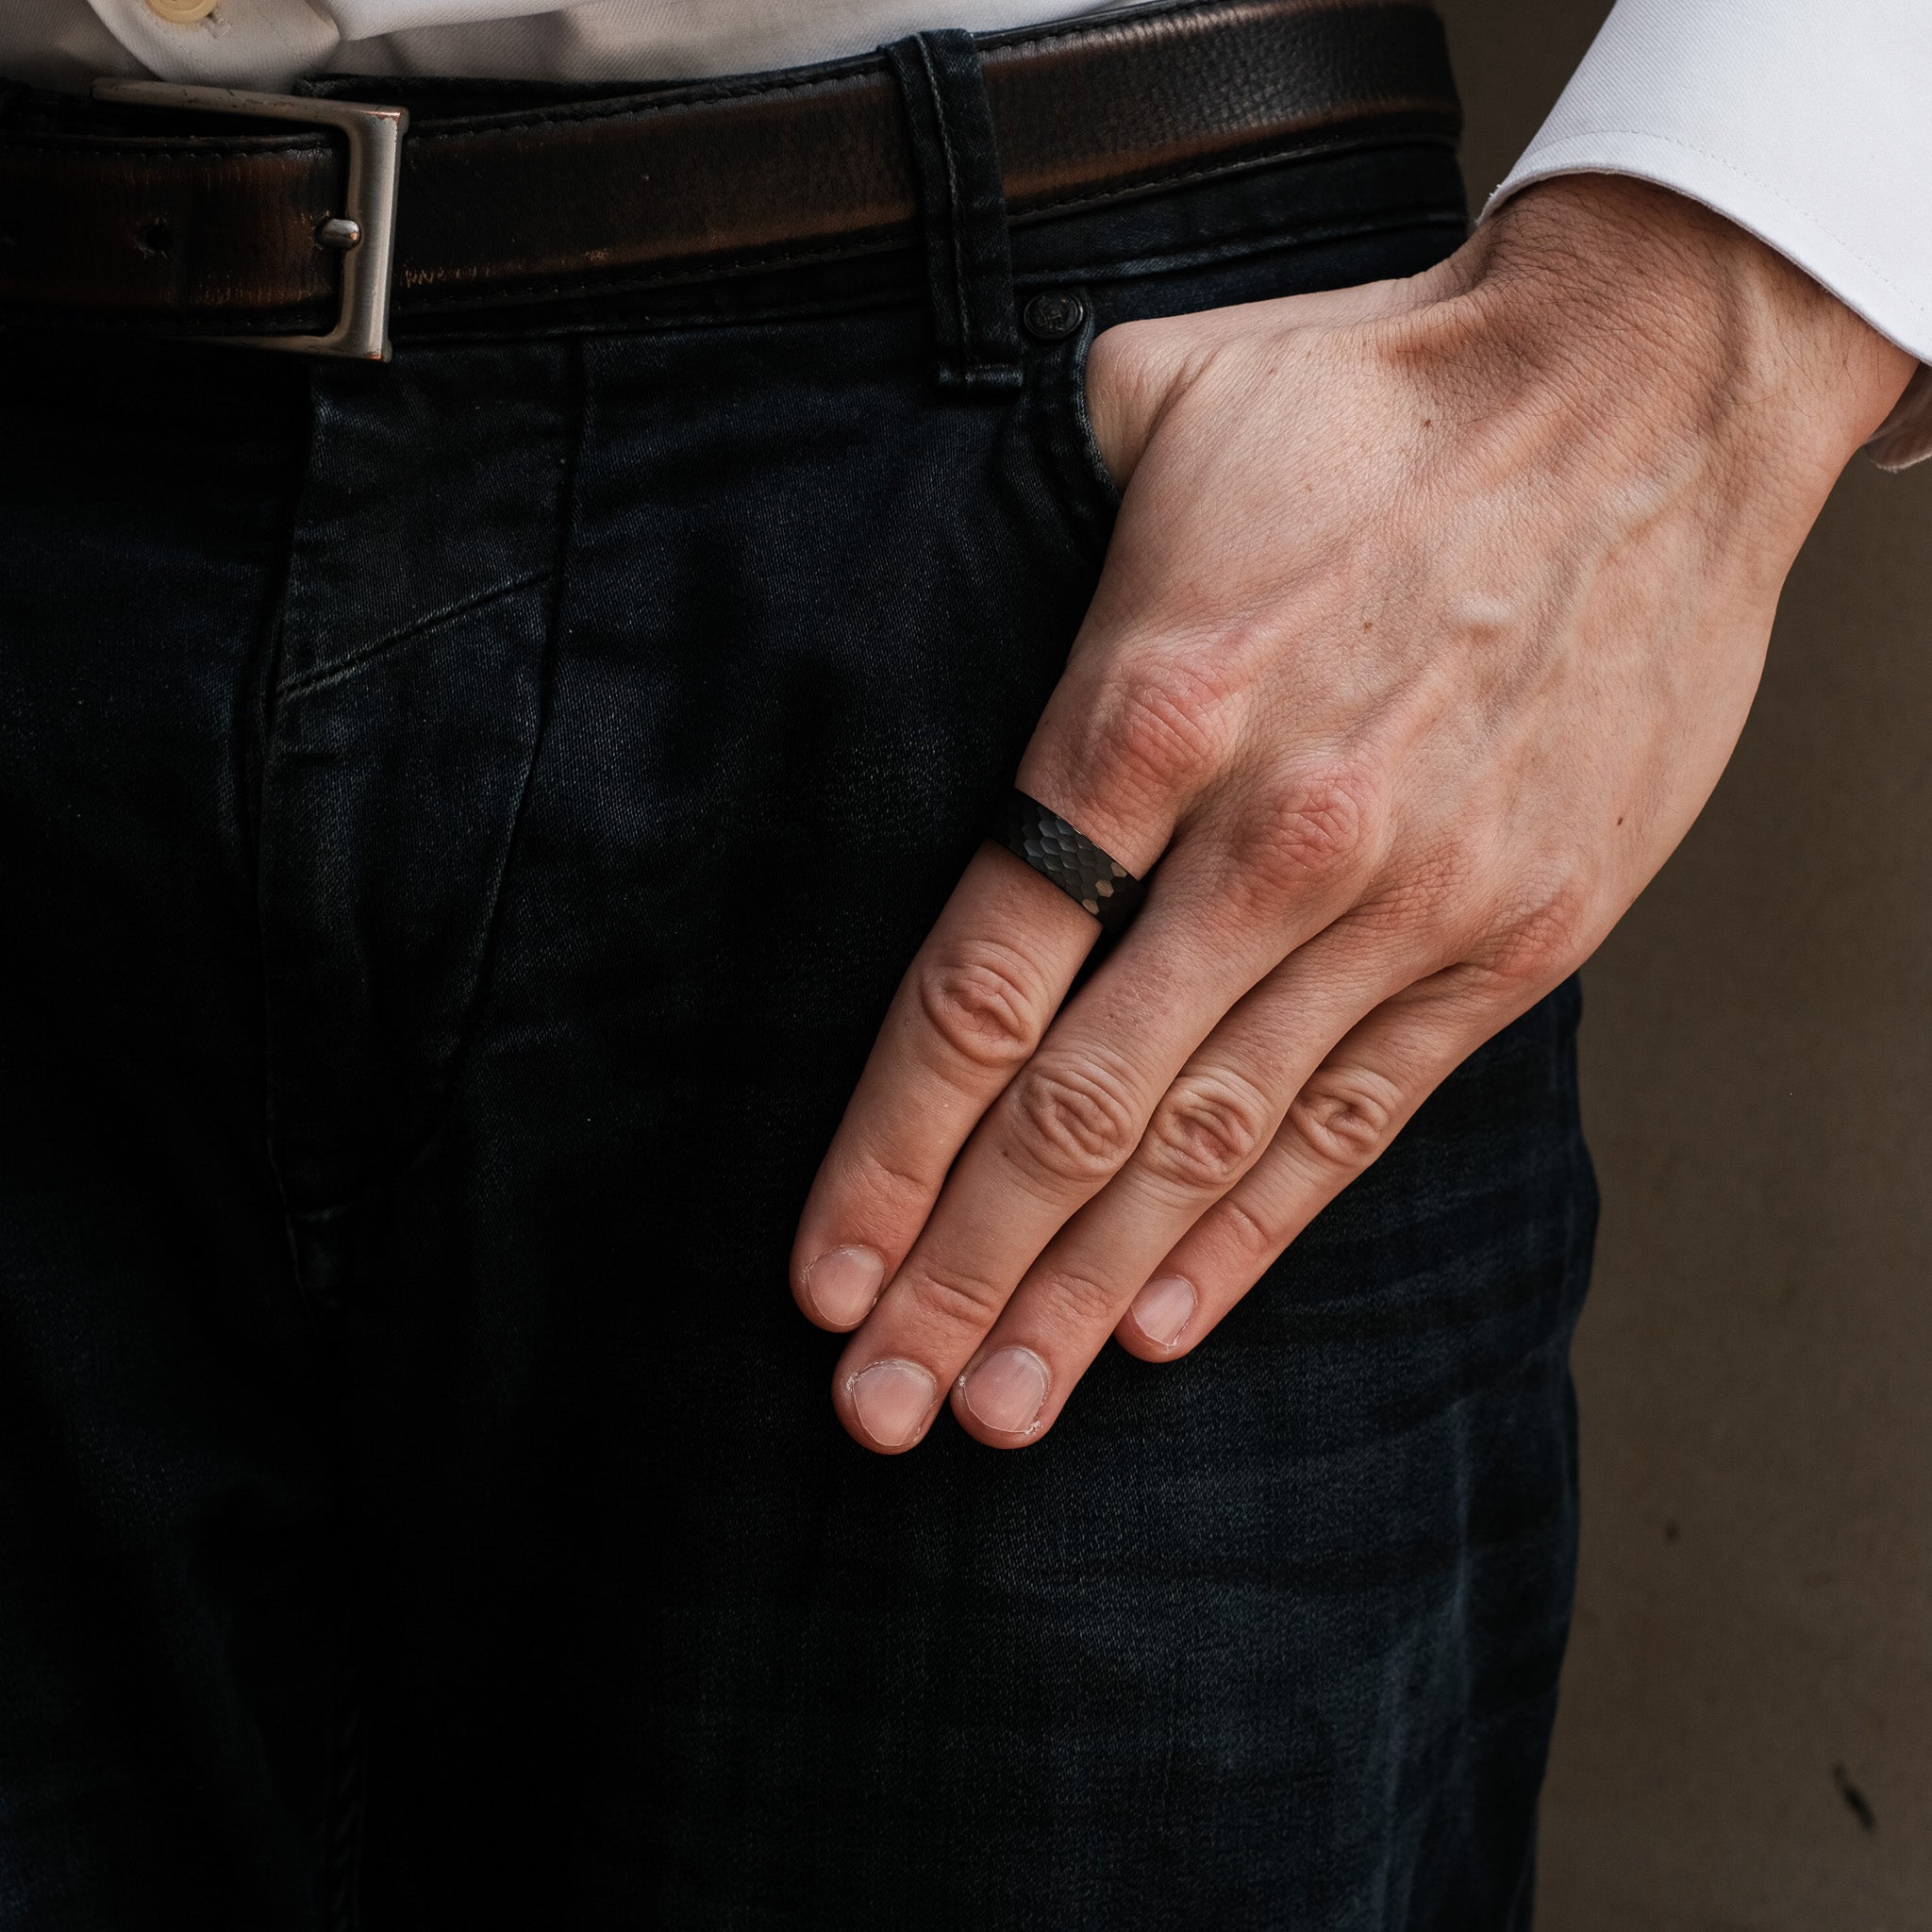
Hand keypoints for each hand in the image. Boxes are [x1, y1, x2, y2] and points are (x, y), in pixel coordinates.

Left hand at [790, 176, 1912, 1453]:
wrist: (1650, 398)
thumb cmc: (1386, 402)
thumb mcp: (1167, 399)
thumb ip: (1031, 516)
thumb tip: (935, 572)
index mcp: (1154, 708)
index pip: (979, 982)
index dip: (888, 1146)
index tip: (823, 1268)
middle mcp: (1268, 835)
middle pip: (1071, 1107)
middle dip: (958, 1269)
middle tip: (875, 1403)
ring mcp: (1400, 904)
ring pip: (1206, 1145)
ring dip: (1083, 1292)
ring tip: (994, 1409)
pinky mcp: (1510, 940)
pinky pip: (1356, 1120)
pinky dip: (1253, 1233)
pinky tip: (1160, 1323)